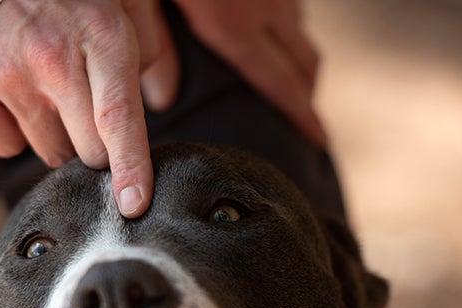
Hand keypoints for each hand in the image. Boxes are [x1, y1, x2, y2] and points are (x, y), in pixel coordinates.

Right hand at [0, 0, 176, 217]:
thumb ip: (151, 46)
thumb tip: (164, 98)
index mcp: (100, 34)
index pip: (119, 116)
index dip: (130, 166)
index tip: (133, 204)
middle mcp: (51, 58)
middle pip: (89, 151)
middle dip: (96, 140)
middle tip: (84, 104)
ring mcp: (4, 74)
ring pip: (51, 152)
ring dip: (56, 133)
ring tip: (44, 87)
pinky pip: (5, 147)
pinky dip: (13, 131)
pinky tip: (12, 93)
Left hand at [169, 0, 326, 145]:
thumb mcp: (143, 1)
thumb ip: (154, 46)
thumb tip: (165, 100)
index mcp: (230, 23)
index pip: (280, 84)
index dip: (303, 117)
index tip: (319, 141)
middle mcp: (264, 4)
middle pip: (304, 62)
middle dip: (308, 97)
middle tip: (303, 126)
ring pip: (300, 30)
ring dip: (299, 62)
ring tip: (285, 86)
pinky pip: (291, 5)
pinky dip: (289, 29)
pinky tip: (268, 33)